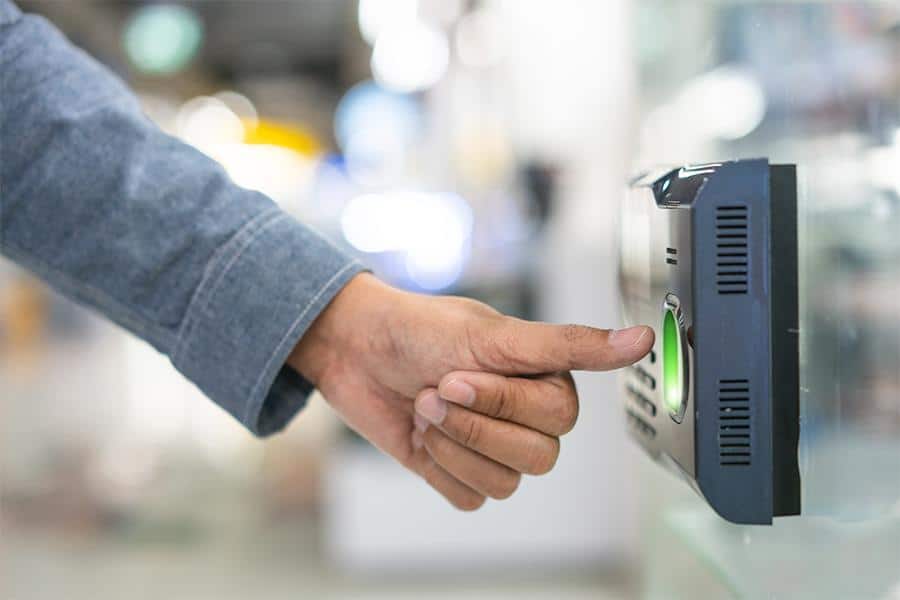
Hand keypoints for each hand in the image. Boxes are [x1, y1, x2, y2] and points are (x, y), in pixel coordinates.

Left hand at [288, 274, 652, 509]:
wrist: (355, 349)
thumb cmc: (420, 329)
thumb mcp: (496, 334)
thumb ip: (570, 344)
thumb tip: (641, 340)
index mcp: (546, 380)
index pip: (557, 419)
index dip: (503, 404)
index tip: (459, 374)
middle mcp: (526, 417)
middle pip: (538, 458)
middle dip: (475, 426)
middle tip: (437, 390)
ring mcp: (493, 448)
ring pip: (506, 483)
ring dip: (453, 445)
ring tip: (425, 406)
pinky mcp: (460, 473)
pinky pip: (470, 497)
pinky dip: (439, 468)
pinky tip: (421, 435)